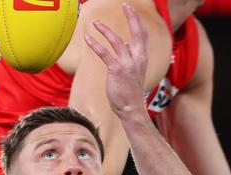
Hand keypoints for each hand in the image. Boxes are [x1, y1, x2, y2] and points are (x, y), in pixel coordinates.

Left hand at [84, 3, 147, 117]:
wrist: (131, 109)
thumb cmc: (130, 94)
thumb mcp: (134, 74)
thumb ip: (131, 59)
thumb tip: (127, 47)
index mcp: (142, 59)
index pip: (142, 35)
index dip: (137, 21)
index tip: (130, 10)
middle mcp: (137, 59)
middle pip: (137, 33)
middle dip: (132, 17)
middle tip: (125, 4)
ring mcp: (127, 64)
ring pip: (117, 41)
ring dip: (105, 30)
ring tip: (94, 23)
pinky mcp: (116, 70)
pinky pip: (104, 53)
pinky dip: (95, 44)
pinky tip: (88, 38)